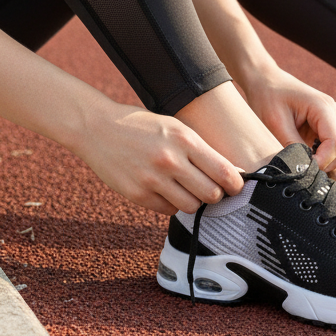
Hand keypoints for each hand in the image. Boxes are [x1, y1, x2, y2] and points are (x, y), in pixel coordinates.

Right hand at [73, 96, 244, 214]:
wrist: (98, 128)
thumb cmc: (141, 125)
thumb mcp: (173, 127)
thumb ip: (199, 149)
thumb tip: (231, 173)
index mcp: (184, 138)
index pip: (223, 171)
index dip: (235, 184)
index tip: (236, 186)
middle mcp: (171, 160)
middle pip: (211, 194)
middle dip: (215, 194)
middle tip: (211, 189)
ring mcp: (153, 180)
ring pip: (191, 207)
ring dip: (194, 202)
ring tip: (187, 189)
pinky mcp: (139, 195)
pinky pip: (168, 210)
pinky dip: (171, 204)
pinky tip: (165, 189)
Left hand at [240, 62, 335, 172]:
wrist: (265, 80)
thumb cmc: (268, 96)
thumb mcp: (276, 123)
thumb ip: (293, 146)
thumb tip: (304, 170)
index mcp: (324, 108)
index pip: (335, 145)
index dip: (321, 162)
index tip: (301, 169)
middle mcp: (334, 112)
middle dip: (321, 164)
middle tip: (297, 167)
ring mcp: (332, 118)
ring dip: (320, 161)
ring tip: (296, 158)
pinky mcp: (326, 125)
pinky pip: (329, 149)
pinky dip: (317, 156)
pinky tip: (299, 152)